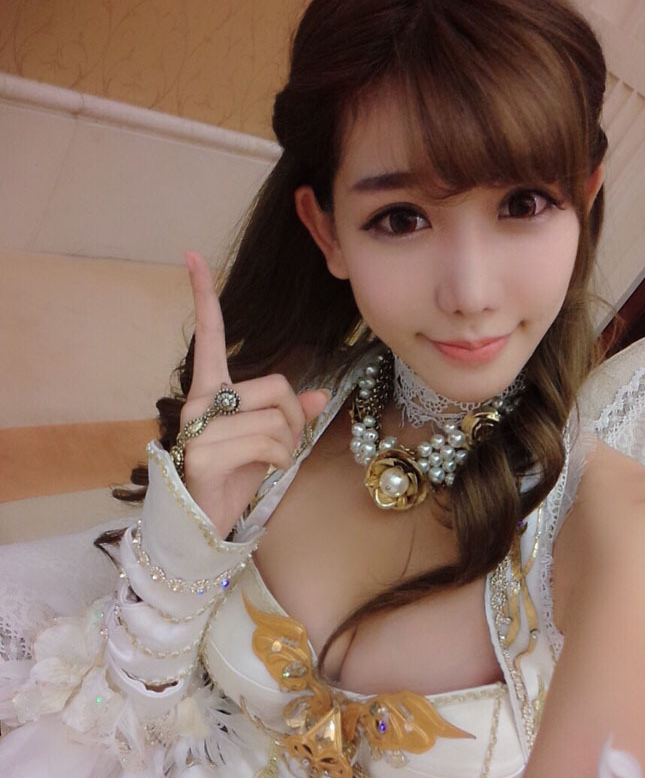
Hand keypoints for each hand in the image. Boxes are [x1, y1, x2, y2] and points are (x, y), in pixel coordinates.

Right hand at [178, 251, 329, 538]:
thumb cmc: (235, 478)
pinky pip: (269, 444)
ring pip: (277, 419)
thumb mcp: (268, 442)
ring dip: (287, 446)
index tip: (191, 256)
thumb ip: (289, 415)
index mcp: (211, 391)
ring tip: (264, 462)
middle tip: (277, 445)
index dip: (203, 297)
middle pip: (277, 386)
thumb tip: (319, 396)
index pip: (210, 337)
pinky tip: (258, 473)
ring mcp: (198, 427)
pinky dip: (278, 462)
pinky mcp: (204, 454)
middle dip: (294, 419)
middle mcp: (198, 401)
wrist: (205, 522)